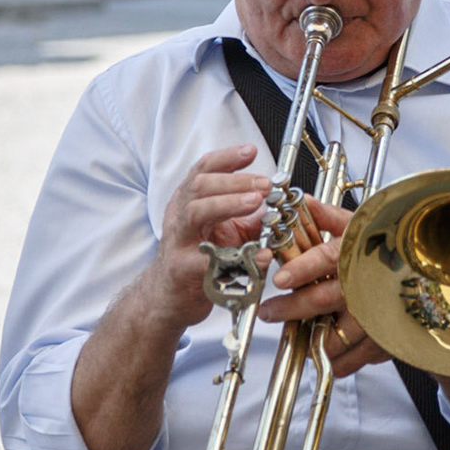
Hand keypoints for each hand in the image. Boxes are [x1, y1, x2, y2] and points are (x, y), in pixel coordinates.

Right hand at [136, 144, 270, 331]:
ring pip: (195, 212)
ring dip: (228, 203)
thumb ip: (250, 218)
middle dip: (235, 181)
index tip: (251, 151)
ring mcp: (178, 242)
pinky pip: (208, 260)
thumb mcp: (224, 232)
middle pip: (200, 186)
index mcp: (189, 201)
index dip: (227, 158)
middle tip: (265, 184)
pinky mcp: (183, 270)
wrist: (167, 297)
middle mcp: (179, 216)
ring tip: (255, 202)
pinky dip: (235, 257)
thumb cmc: (196, 259)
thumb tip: (281, 204)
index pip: (204, 169)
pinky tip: (260, 255)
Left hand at [259, 198, 392, 377]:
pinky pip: (359, 358)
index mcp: (361, 252)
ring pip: (338, 335)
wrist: (435, 271)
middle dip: (292, 308)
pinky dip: (340, 361)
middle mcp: (370, 283)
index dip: (302, 268)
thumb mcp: (363, 225)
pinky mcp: (390, 337)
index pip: (328, 258)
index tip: (279, 279)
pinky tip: (329, 356)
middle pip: (324, 299)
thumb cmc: (394, 246)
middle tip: (270, 312)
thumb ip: (328, 216)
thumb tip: (301, 200)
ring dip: (313, 339)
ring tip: (298, 338)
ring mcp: (381, 313)